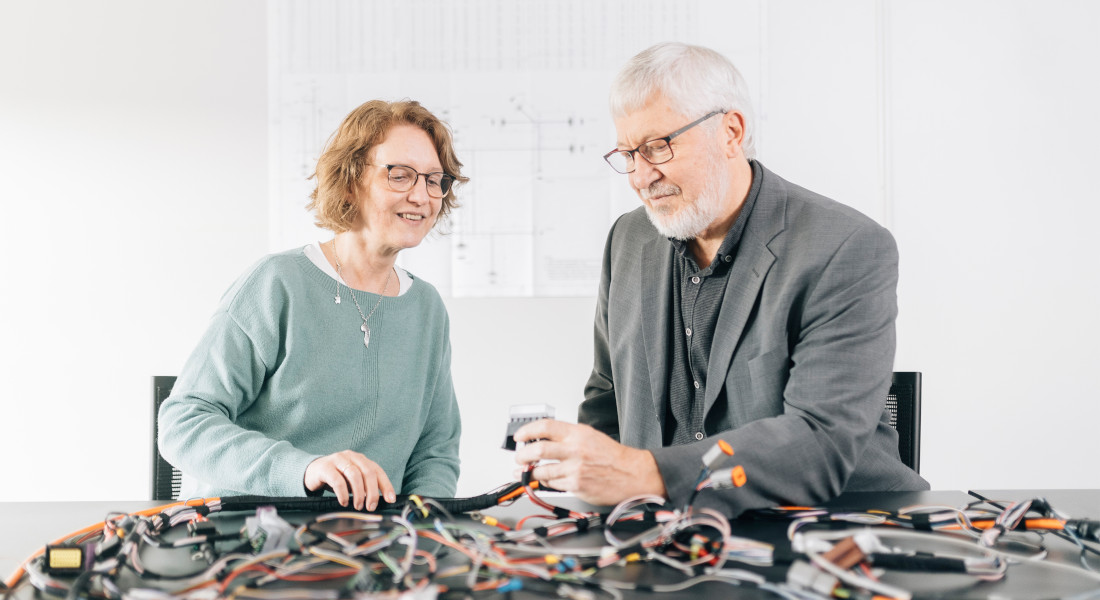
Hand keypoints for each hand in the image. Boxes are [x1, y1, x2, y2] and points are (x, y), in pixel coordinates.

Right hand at [304, 450, 395, 510]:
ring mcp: (338, 460)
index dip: (385, 485)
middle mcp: (351, 456)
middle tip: (371, 506)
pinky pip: (337, 480)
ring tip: (358, 506)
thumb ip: (363, 486)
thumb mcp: (352, 481)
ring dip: (358, 493)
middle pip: (368, 472)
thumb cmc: (336, 478)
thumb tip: (377, 502)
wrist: (311, 471)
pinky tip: (343, 502)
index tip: (390, 499)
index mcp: (361, 459)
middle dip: (372, 492)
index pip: (377, 470)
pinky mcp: (325, 467)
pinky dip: (343, 493)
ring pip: (354, 475)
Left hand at [512, 419, 665, 505]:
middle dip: (522, 455)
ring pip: (541, 470)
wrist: (632, 474)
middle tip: (520, 457)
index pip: (545, 427)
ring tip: (526, 472)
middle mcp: (575, 450)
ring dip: (529, 472)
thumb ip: (568, 437)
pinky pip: (552, 484)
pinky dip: (545, 482)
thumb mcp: (590, 436)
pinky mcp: (576, 485)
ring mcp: (575, 469)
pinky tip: (544, 480)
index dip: (528, 431)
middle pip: (537, 449)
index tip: (519, 436)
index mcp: (578, 434)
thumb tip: (544, 439)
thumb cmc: (613, 456)